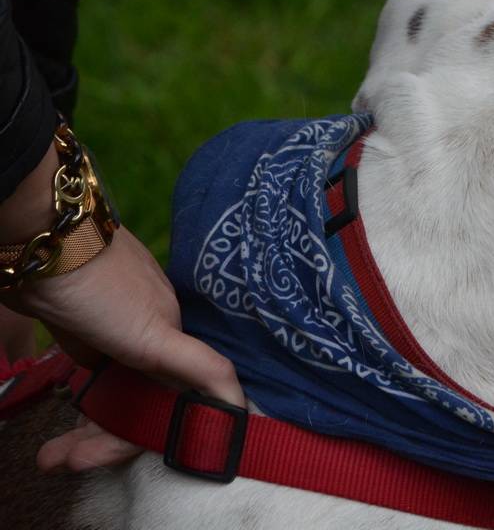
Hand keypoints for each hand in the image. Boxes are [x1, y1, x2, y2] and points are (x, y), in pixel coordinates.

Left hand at [5, 227, 244, 471]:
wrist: (45, 240)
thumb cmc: (99, 291)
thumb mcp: (154, 335)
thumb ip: (201, 368)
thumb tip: (240, 405)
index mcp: (168, 341)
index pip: (160, 407)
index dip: (128, 440)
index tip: (84, 461)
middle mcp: (148, 340)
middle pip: (132, 404)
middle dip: (98, 439)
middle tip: (54, 460)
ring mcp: (117, 332)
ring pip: (110, 393)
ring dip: (85, 427)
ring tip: (50, 453)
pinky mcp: (89, 325)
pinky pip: (93, 375)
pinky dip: (82, 400)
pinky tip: (66, 412)